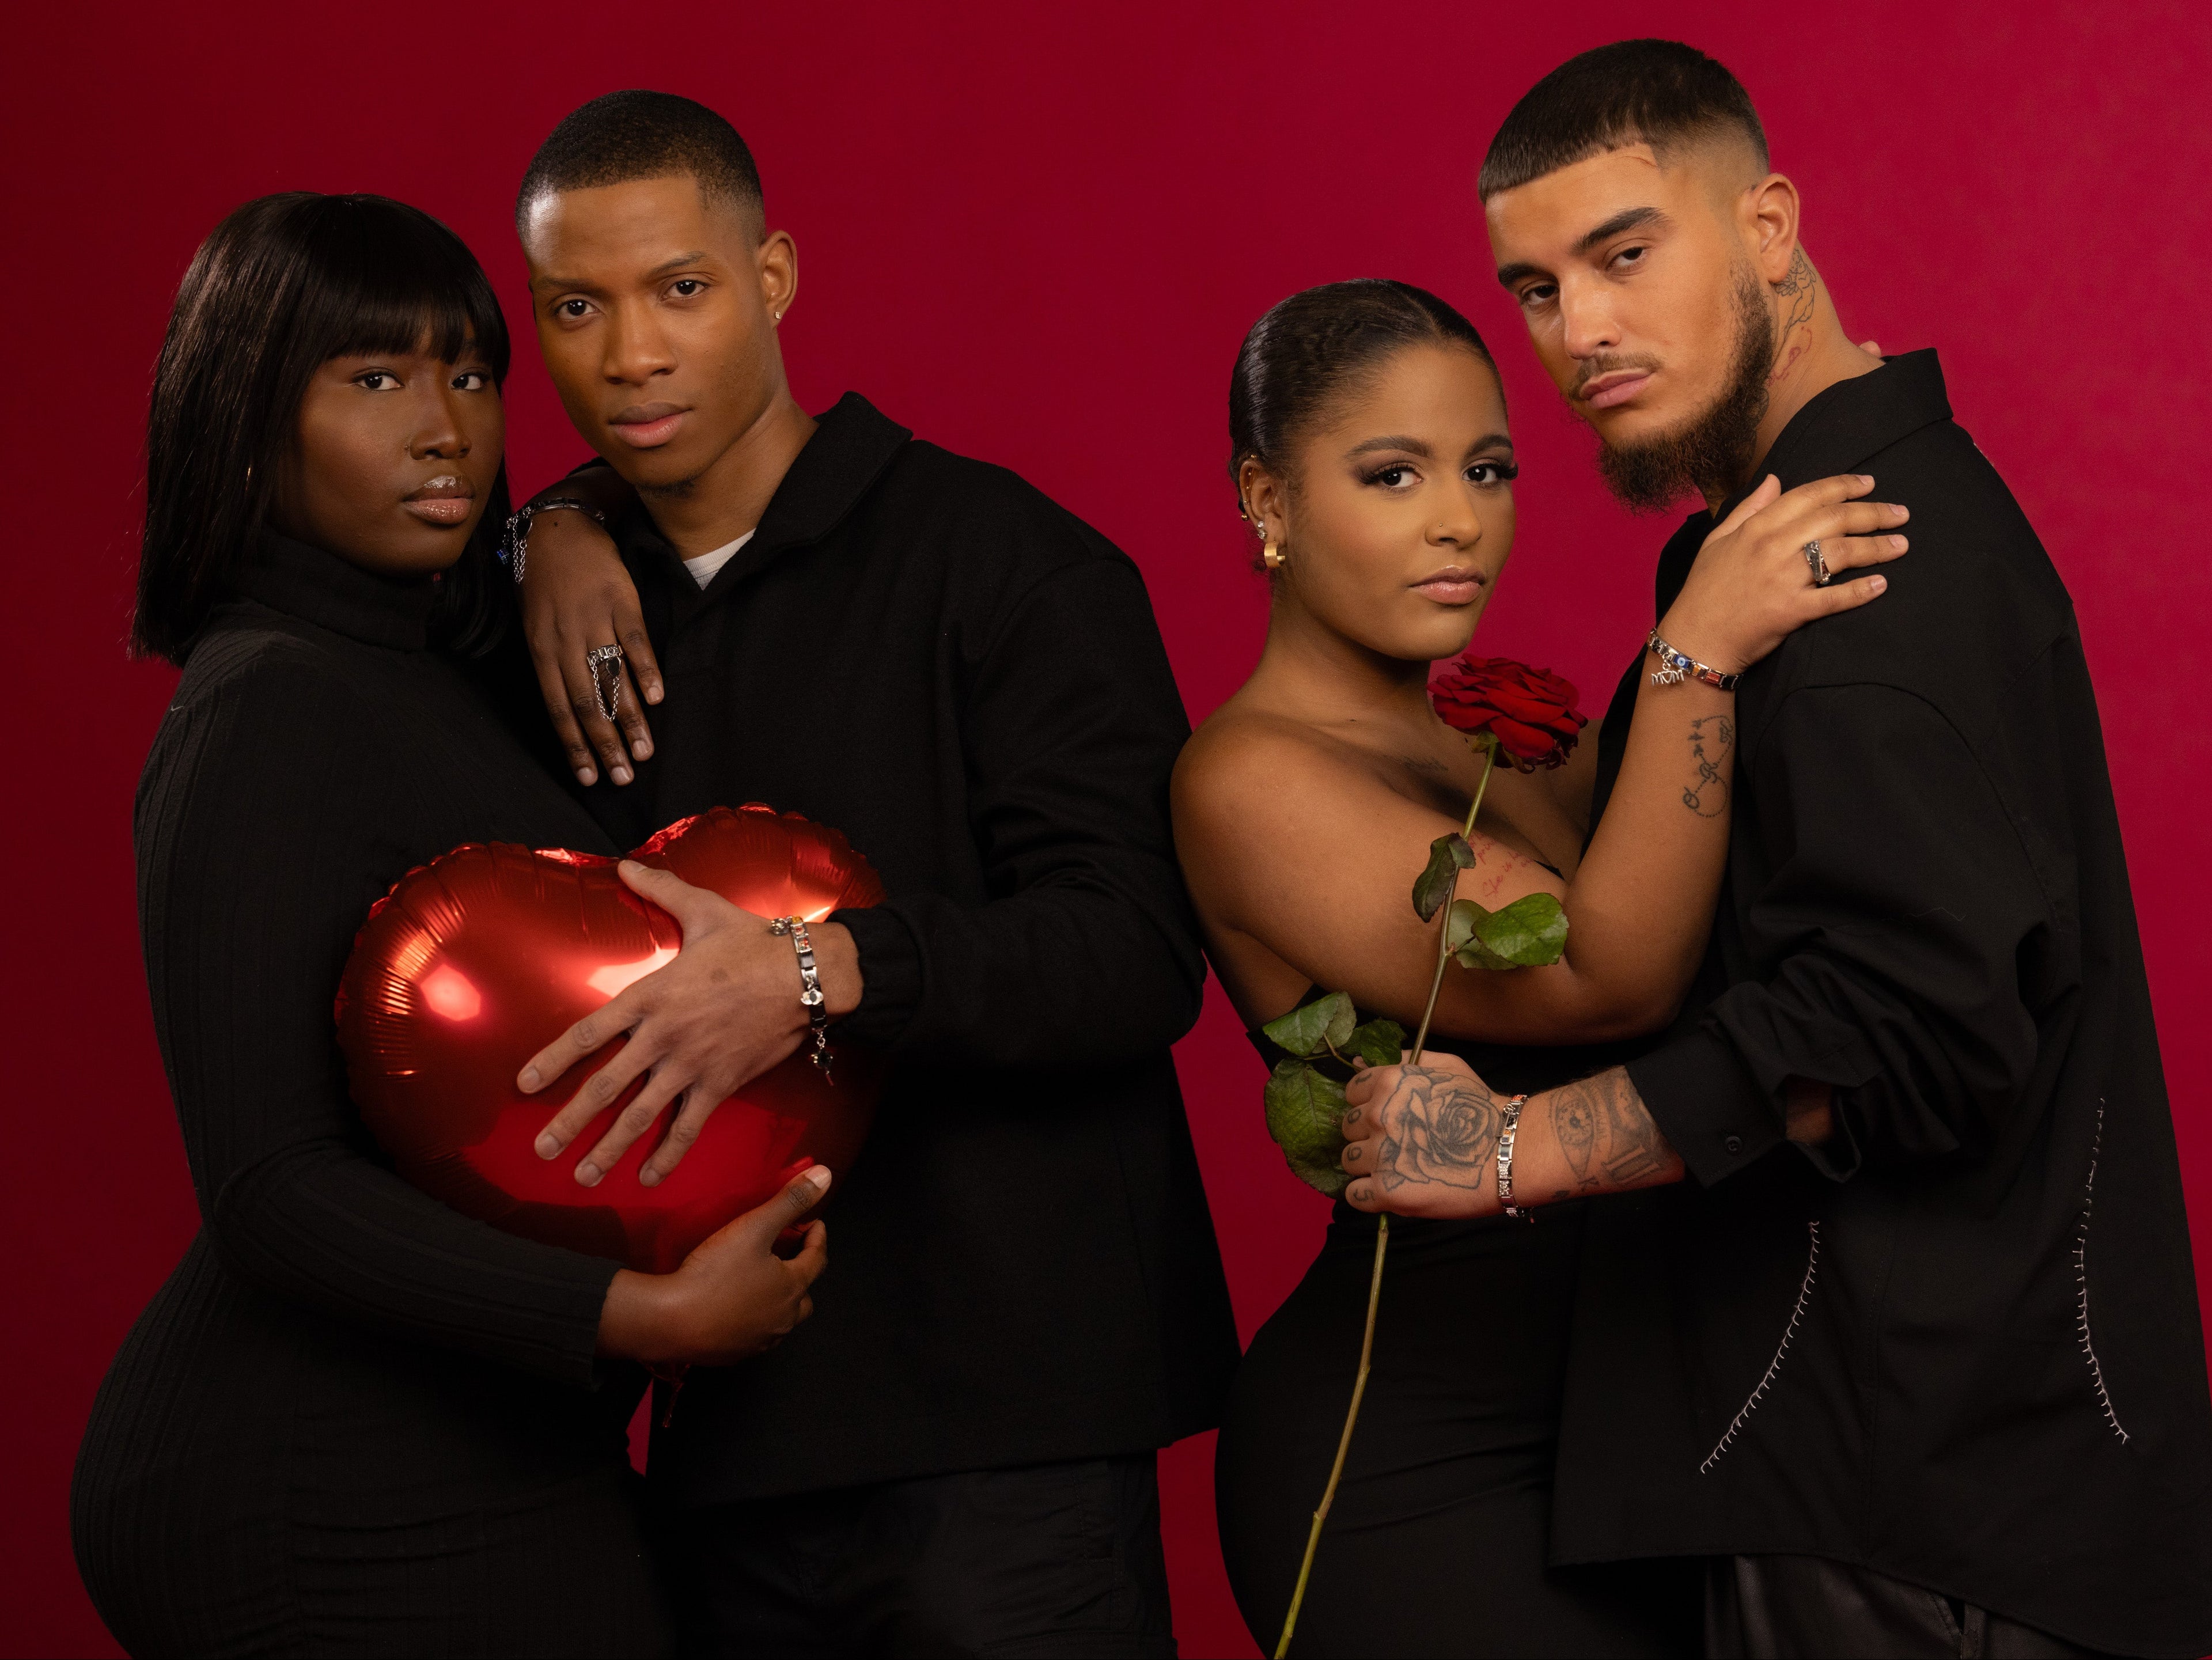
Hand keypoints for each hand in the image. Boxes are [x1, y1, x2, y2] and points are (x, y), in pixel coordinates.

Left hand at [519, 507, 663, 785]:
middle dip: (605, 745)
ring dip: (630, 719)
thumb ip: (552, 664)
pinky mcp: (621, 601)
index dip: (574, 746)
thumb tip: (574, 709)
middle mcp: (565, 640)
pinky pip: (634, 642)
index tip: (589, 778)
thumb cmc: (544, 581)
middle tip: (623, 777)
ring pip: (611, 680)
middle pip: (587, 703)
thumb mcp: (535, 624)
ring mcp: (594, 620)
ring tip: (645, 750)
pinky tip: (656, 698)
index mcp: (541, 649)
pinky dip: (646, 671)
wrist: (559, 527)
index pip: (559, 709)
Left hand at [519, 861, 859, 1186]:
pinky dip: (668, 1155)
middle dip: (570, 1122)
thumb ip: (659, 890)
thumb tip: (624, 865)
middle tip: (542, 1149)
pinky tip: (648, 1179)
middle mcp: (663, 1036)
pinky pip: (688, 1126)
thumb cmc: (754, 941)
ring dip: (609, 1149)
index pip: (588, 1034)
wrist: (807, 975)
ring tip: (583, 1177)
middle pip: (606, 1087)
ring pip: (641, 1115)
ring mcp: (691, 1064)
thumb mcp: (703, 910)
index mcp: (650, 995)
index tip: (524, 1085)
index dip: (553, 1061)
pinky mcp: (721, 1083)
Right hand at [597, 1165, 831, 1365]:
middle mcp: (783, 1319)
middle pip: (805, 1296)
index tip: (814, 1223)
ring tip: (763, 1283)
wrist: (671, 1321)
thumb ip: (789, 1201)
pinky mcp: (735, 1355)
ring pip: (781, 1319)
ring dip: (779, 1301)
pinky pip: (756, 1336)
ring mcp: (759, 1341)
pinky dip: (756, 1320)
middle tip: (787, 1256)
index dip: (817, 1237)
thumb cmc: (714, 1272)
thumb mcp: (754, 1227)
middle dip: (801, 1274)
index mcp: (792, 1287)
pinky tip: (739, 1310)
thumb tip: (826, 1175)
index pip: (817, 1259)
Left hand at [1338, 1052, 1503, 1219]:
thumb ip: (1402, 1059)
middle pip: (1348, 1127)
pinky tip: (1391, 1189)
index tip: (1387, 1116)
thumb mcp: (1446, 1067)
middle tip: (1397, 1144)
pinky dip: (1368, 1195)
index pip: (1352, 1092)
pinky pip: (1354, 1195)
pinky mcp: (1387, 1191)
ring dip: (1367, 1165)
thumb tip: (1360, 1060)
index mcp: (1390, 1084)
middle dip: (1368, 1135)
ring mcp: (1381, 1155)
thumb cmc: (1480, 1109)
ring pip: (1349, 1160)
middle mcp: (1379, 1117)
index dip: (1367, 1104)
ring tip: (1397, 1168)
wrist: (1509, 1153)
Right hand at [1661, 473, 1908, 672]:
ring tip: (1901, 544)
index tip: (1870, 484)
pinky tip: (1882, 584)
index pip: (1810, 496)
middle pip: (1835, 519)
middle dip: (1874, 513)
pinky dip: (1861, 591)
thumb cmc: (1705, 590)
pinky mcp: (1792, 611)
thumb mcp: (1718, 540)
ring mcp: (1784, 579)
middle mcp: (1773, 547)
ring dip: (1877, 547)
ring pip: (1841, 553)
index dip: (1844, 486)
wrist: (1695, 639)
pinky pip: (1834, 598)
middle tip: (1901, 513)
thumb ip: (1750, 508)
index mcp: (1757, 527)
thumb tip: (1775, 479)